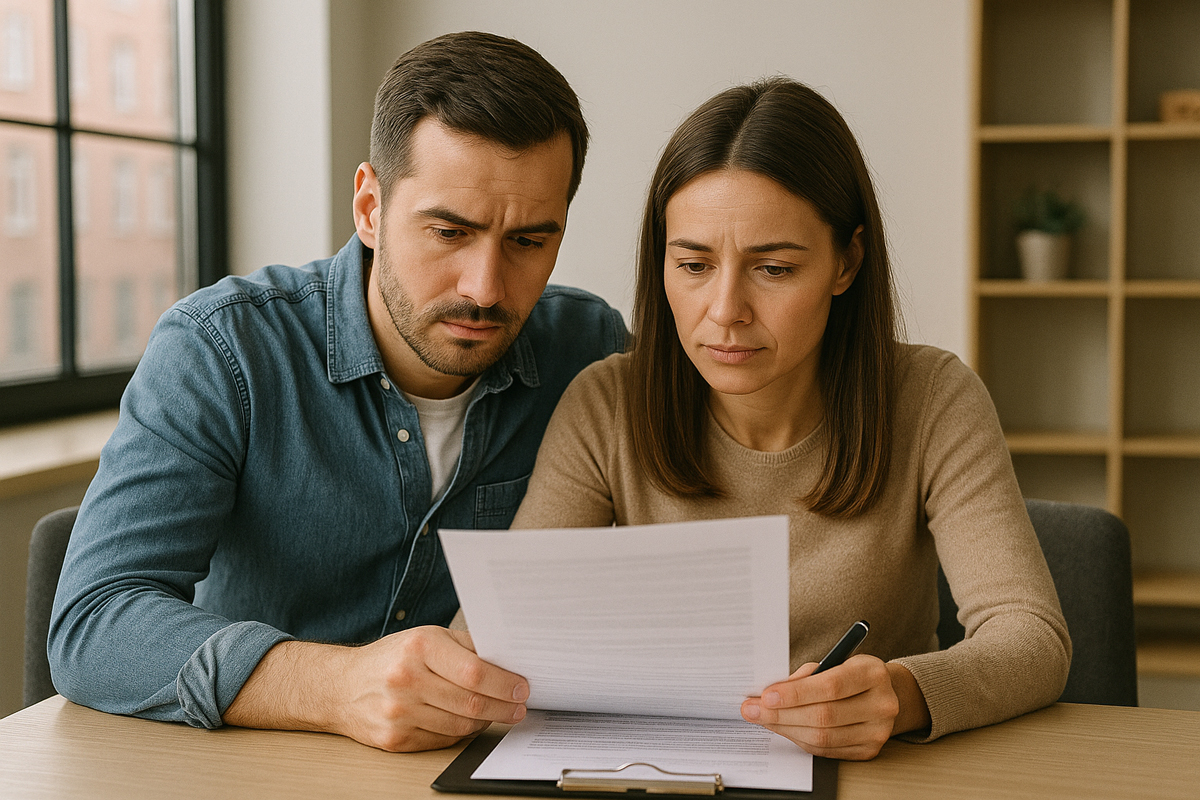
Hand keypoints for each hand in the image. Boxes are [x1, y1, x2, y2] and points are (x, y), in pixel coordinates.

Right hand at [225, 626, 528, 751]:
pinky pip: (443, 739)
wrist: (342, 686)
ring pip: (460, 724)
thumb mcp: (427, 637)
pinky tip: (468, 721)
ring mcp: (399, 712)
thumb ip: (466, 647)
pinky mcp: (395, 738)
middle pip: (471, 702)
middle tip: (518, 706)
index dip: (505, 683)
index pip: (475, 672)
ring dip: (486, 721)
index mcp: (419, 648)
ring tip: (497, 713)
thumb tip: (507, 662)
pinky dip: (461, 732)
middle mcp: (407, 679)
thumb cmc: (391, 657)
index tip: (522, 687)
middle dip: (503, 706)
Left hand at [740, 655, 924, 759]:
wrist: (884, 694)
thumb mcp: (834, 662)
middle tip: (753, 709)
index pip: (831, 686)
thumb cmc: (851, 674)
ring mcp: (878, 731)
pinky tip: (784, 728)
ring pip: (823, 737)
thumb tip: (769, 693)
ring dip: (786, 729)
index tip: (766, 695)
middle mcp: (881, 704)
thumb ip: (806, 676)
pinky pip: (826, 750)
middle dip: (781, 713)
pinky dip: (800, 740)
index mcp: (873, 673)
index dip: (796, 693)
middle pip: (824, 716)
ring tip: (763, 719)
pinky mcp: (869, 750)